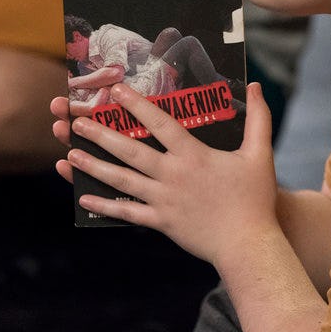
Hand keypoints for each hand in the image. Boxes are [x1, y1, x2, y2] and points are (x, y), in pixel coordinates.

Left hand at [53, 82, 278, 264]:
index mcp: (193, 156)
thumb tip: (258, 86)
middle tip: (76, 120)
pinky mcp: (162, 222)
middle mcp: (173, 175)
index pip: (160, 124)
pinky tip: (84, 198)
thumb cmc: (255, 199)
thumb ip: (259, 118)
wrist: (248, 245)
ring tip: (70, 154)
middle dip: (102, 134)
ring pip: (122, 180)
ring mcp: (164, 200)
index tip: (115, 90)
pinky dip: (105, 206)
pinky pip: (128, 212)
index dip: (137, 105)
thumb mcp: (260, 153)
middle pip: (130, 151)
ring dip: (94, 166)